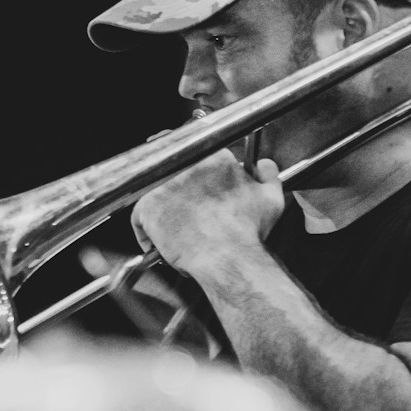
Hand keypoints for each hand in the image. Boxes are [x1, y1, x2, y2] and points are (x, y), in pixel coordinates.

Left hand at [131, 150, 283, 275]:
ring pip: (154, 193)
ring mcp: (163, 183)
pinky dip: (146, 232)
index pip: (197, 154)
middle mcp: (186, 163)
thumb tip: (265, 166)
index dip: (194, 174)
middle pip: (171, 168)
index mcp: (215, 157)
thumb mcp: (270, 198)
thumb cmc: (247, 231)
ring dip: (160, 208)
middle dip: (173, 185)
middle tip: (181, 207)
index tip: (196, 188)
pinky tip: (160, 244)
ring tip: (172, 227)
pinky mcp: (147, 205)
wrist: (227, 256)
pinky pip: (139, 217)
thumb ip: (268, 175)